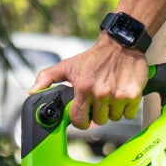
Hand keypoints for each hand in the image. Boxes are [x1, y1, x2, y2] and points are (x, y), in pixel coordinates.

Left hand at [29, 36, 149, 129]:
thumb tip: (33, 92)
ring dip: (112, 110)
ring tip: (110, 95)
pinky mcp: (133, 95)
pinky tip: (121, 94)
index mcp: (83, 88)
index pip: (79, 120)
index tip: (83, 114)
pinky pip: (129, 114)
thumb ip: (47, 78)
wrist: (120, 44)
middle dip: (98, 113)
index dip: (80, 120)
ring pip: (114, 118)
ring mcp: (118, 95)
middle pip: (98, 121)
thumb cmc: (93, 58)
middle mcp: (101, 93)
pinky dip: (127, 108)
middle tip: (99, 100)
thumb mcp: (67, 65)